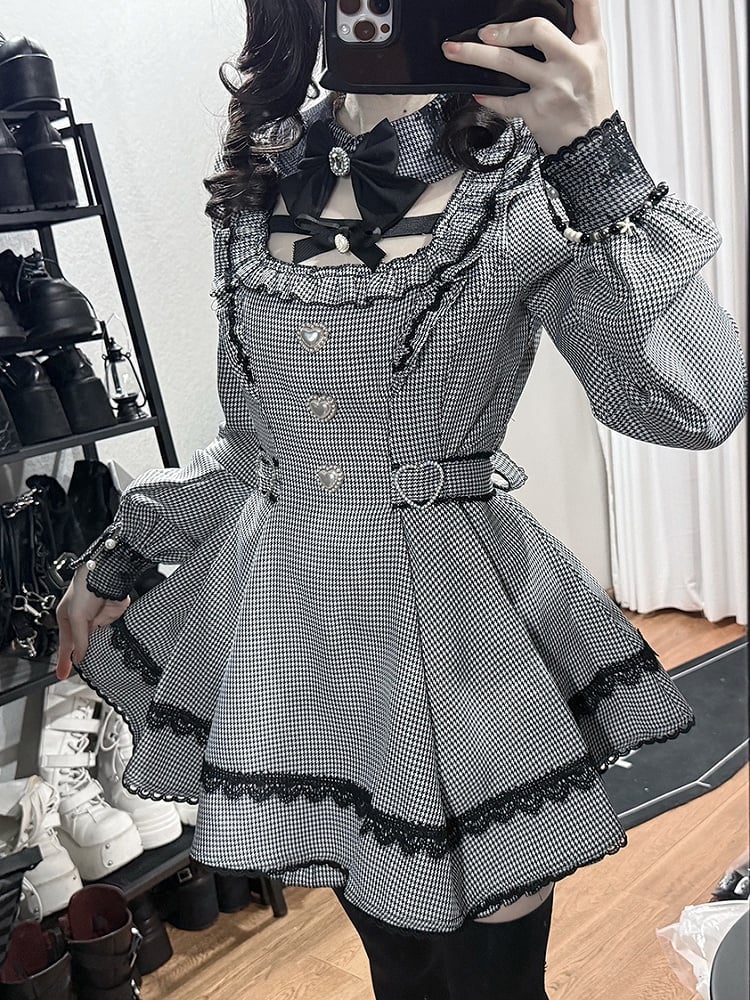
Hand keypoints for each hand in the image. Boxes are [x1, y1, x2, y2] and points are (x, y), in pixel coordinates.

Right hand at [55, 566, 129, 680]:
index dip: (64, 661)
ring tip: (100, 664)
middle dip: (85, 657)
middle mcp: (83, 619)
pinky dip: (112, 641)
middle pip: (83, 644)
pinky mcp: (114, 616)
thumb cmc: (85, 588)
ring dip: (100, 650)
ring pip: (99, 640)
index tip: (62, 675)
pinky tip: (113, 650)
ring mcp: (99, 618)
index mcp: (67, 618)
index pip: (65, 645)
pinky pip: (112, 633)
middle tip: (87, 671)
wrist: (107, 574)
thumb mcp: (77, 617)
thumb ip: (80, 639)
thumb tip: (80, 658)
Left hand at [441, 0, 615, 155]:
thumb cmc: (589, 104)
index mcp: (590, 46)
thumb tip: (541, 23)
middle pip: (536, 30)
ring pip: (508, 63)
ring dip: (475, 55)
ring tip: (455, 51)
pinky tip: (478, 92)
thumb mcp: (594, 64)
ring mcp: (552, 87)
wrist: (590, 146)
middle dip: (504, 28)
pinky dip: (488, 97)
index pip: (587, 6)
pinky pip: (504, 100)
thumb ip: (575, 39)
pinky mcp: (536, 111)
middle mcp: (572, 63)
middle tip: (484, 32)